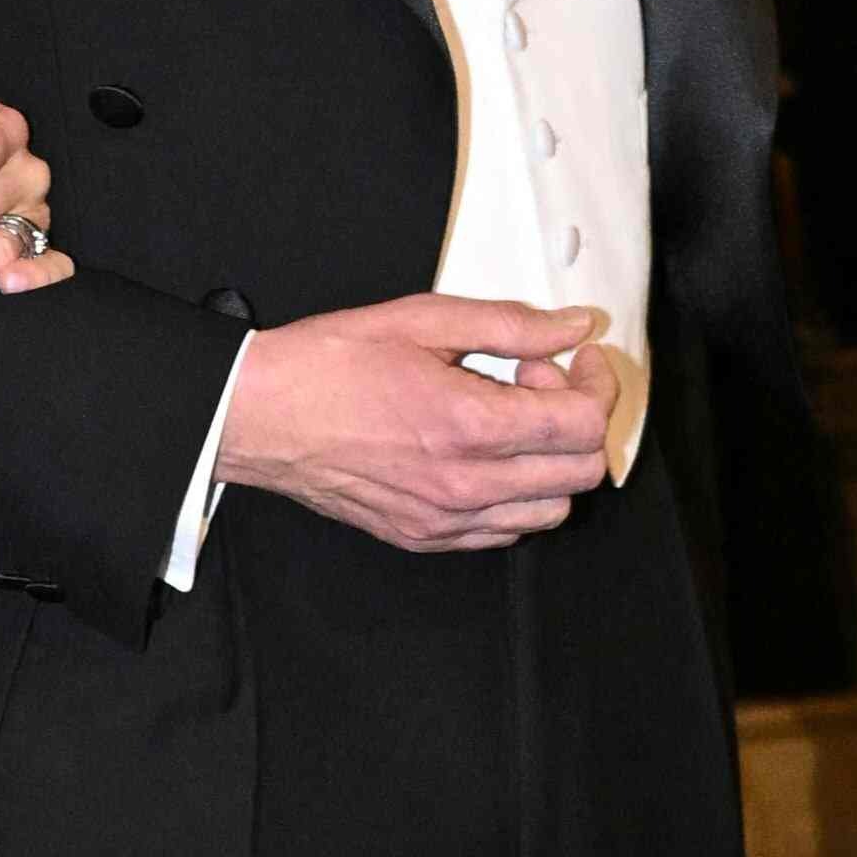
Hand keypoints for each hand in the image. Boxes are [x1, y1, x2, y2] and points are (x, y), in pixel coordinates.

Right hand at [219, 293, 614, 552]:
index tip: (578, 360)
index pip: (583, 424)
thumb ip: (510, 325)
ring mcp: (445, 518)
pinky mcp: (425, 536)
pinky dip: (516, 494)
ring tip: (509, 420)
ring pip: (551, 510)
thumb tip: (570, 325)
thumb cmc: (326, 367)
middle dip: (577, 420)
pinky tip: (485, 454)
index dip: (596, 384)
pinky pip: (504, 531)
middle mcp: (464, 483)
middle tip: (538, 382)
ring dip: (549, 462)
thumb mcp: (424, 321)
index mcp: (469, 424)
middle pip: (580, 472)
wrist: (260, 416)